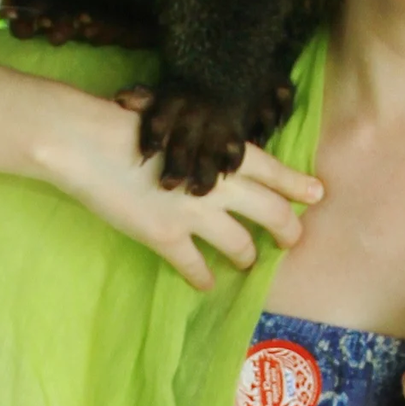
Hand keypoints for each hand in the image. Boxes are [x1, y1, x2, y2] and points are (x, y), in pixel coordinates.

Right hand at [38, 89, 321, 288]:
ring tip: (248, 261)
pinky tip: (206, 284)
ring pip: (239, 245)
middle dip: (288, 229)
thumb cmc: (128, 122)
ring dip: (248, 256)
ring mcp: (193, 214)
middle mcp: (218, 185)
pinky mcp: (165, 237)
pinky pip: (195, 267)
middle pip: (272, 212)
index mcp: (221, 151)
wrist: (87, 142)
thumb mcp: (178, 124)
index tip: (317, 194)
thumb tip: (217, 157)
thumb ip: (203, 145)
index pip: (273, 171)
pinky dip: (203, 278)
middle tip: (292, 240)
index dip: (297, 184)